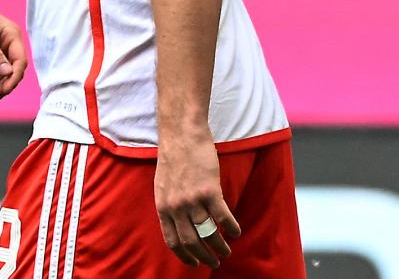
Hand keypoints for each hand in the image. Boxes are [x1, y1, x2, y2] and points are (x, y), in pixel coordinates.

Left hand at [155, 131, 240, 266]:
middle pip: (191, 242)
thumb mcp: (162, 186)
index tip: (194, 264)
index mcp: (162, 206)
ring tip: (227, 251)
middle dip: (204, 257)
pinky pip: (223, 218)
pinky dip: (232, 229)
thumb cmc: (173, 159)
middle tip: (215, 263)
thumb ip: (169, 205)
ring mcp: (192, 200)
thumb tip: (177, 224)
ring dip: (220, 247)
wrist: (181, 135)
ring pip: (208, 234)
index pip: (172, 241)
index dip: (184, 256)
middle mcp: (175, 207)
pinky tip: (236, 232)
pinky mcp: (209, 191)